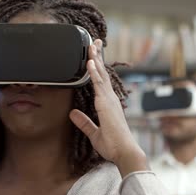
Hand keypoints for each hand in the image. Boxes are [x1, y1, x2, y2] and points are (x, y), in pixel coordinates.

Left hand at [69, 39, 146, 176]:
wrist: (124, 153)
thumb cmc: (113, 145)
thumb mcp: (93, 132)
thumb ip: (83, 122)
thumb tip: (71, 113)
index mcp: (108, 104)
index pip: (101, 81)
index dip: (98, 67)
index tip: (94, 55)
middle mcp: (110, 99)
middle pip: (103, 73)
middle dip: (98, 57)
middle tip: (95, 41)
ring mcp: (109, 100)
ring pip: (101, 75)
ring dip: (96, 59)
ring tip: (91, 45)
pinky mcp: (106, 104)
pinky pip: (99, 85)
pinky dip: (94, 72)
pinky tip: (90, 62)